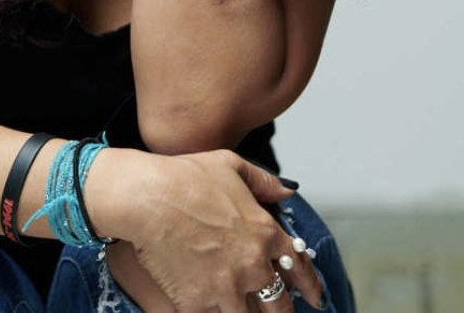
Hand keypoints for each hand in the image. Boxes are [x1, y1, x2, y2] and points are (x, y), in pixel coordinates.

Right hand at [122, 149, 323, 312]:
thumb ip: (263, 182)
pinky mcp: (197, 304)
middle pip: (279, 304)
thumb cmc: (185, 176)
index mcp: (264, 233)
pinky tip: (208, 306)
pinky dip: (212, 312)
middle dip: (281, 310)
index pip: (299, 266)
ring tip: (237, 304)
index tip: (316, 297)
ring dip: (246, 311)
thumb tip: (286, 193)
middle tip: (276, 310)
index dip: (311, 286)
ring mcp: (226, 289)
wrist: (147, 198)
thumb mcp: (230, 165)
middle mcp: (252, 266)